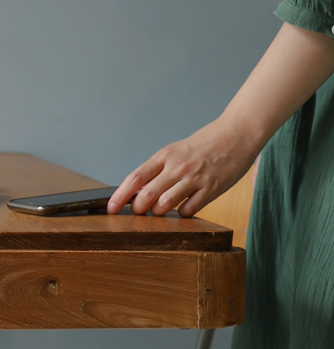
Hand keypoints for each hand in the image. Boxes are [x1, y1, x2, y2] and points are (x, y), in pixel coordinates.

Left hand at [108, 121, 254, 216]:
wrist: (237, 134)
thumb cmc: (204, 145)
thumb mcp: (176, 151)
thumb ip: (159, 169)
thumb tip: (138, 190)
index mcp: (165, 156)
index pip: (135, 178)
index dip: (119, 196)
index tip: (110, 209)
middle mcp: (177, 167)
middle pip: (146, 195)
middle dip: (138, 209)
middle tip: (139, 212)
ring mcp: (194, 178)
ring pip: (165, 205)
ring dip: (159, 213)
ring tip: (161, 210)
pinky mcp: (211, 189)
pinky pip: (189, 210)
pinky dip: (182, 214)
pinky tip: (184, 208)